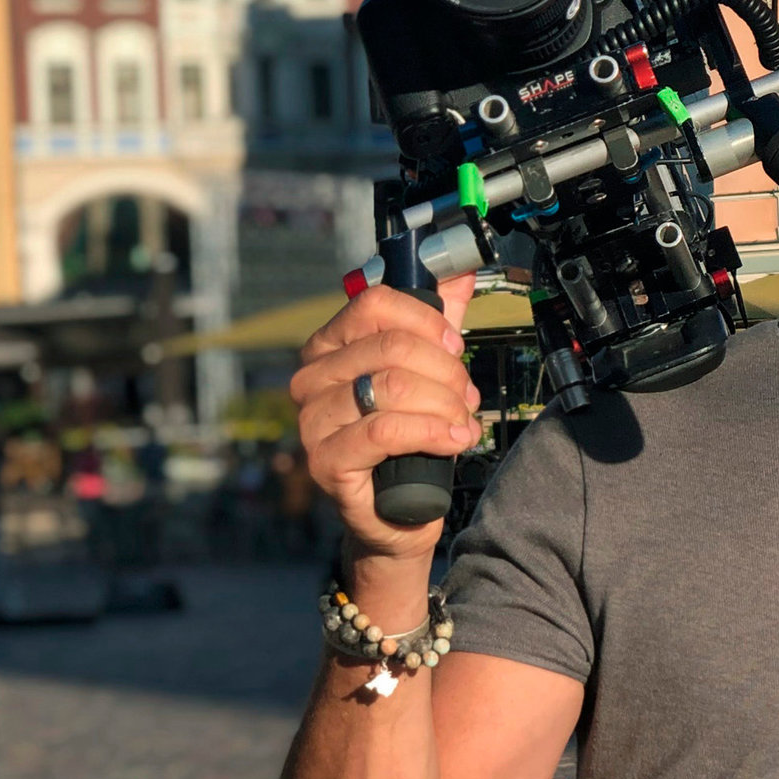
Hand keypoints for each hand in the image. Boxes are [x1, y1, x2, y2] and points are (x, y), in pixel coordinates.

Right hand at [292, 273, 480, 566]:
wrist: (398, 512)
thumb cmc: (409, 438)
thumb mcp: (429, 371)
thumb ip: (441, 318)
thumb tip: (464, 266)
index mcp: (330, 347)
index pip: (375, 304)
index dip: (427, 321)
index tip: (455, 345)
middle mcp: (312, 379)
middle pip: (393, 348)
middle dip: (447, 372)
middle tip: (466, 398)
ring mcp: (312, 421)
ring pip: (393, 388)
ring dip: (445, 406)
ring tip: (461, 424)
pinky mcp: (325, 461)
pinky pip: (385, 431)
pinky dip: (431, 432)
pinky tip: (453, 440)